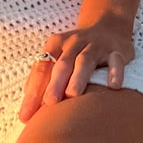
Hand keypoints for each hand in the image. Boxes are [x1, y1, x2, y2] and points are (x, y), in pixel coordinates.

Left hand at [19, 15, 134, 120]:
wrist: (108, 26)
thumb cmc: (76, 51)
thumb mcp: (58, 57)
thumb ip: (42, 79)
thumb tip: (26, 107)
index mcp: (56, 44)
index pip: (42, 68)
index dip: (33, 91)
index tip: (25, 115)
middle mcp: (74, 43)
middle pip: (63, 63)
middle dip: (55, 82)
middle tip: (50, 102)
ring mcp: (96, 46)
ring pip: (85, 61)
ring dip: (79, 77)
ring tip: (73, 94)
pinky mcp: (116, 50)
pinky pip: (116, 61)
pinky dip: (115, 72)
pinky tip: (113, 86)